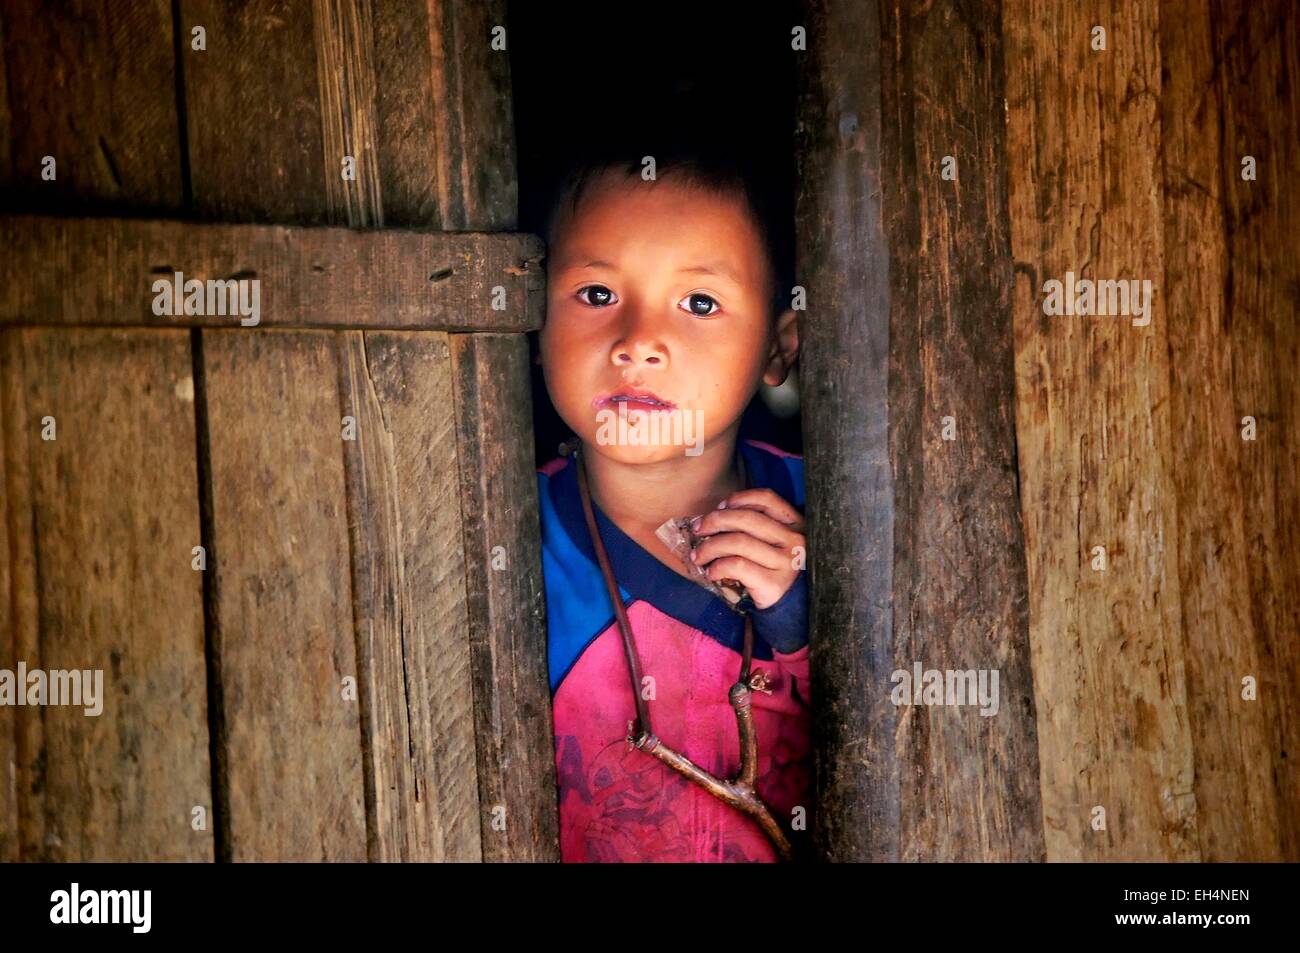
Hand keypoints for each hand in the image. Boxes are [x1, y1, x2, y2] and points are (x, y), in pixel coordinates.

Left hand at [689, 488, 805, 610]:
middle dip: (715, 520)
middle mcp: (794, 541)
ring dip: (709, 547)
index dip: (740, 498)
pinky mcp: (773, 584)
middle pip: (747, 519)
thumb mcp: (774, 544)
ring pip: (738, 542)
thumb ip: (755, 527)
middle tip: (698, 529)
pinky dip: (718, 567)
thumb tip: (713, 516)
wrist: (792, 608)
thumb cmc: (774, 570)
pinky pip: (737, 566)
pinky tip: (711, 573)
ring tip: (698, 556)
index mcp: (795, 524)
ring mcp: (785, 563)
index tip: (720, 506)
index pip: (767, 499)